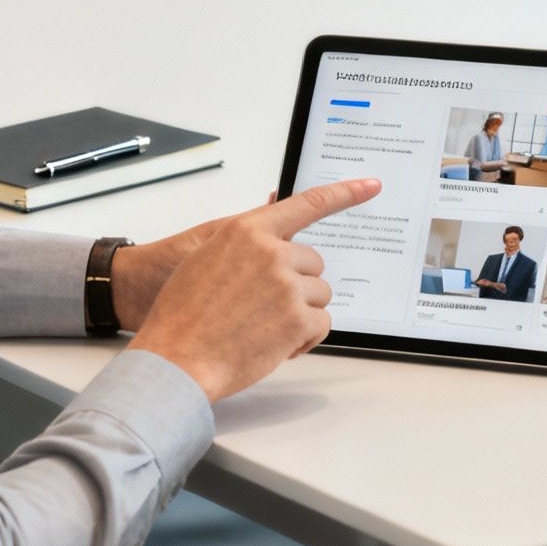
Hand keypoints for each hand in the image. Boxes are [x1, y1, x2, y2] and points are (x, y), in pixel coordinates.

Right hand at [129, 178, 379, 401]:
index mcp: (247, 231)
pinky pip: (322, 323)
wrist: (176, 359)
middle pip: (314, 262)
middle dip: (297, 284)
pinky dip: (305, 338)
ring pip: (319, 294)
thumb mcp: (206, 258)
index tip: (371, 186)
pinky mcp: (298, 319)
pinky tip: (275, 345)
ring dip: (301, 313)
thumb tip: (276, 216)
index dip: (344, 194)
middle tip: (265, 307)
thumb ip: (246, 241)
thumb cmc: (183, 314)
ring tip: (263, 328)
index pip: (307, 204)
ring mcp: (287, 285)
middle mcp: (272, 252)